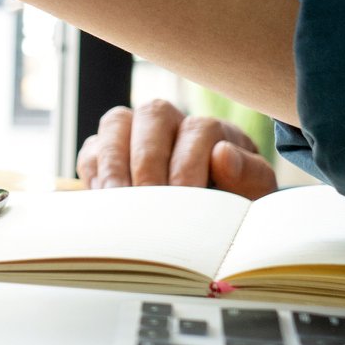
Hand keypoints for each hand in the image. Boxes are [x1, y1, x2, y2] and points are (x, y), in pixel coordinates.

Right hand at [75, 99, 277, 196]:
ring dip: (115, 162)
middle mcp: (172, 123)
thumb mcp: (253, 197)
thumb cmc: (232, 208)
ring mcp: (135, 133)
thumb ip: (249, 175)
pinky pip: (91, 148)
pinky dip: (94, 172)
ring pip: (117, 122)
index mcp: (211, 131)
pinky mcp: (105, 153)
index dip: (189, 164)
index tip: (186, 200)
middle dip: (149, 163)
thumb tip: (222, 154)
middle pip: (153, 114)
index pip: (198, 129)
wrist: (208, 229)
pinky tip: (104, 201)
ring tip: (119, 201)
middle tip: (148, 203)